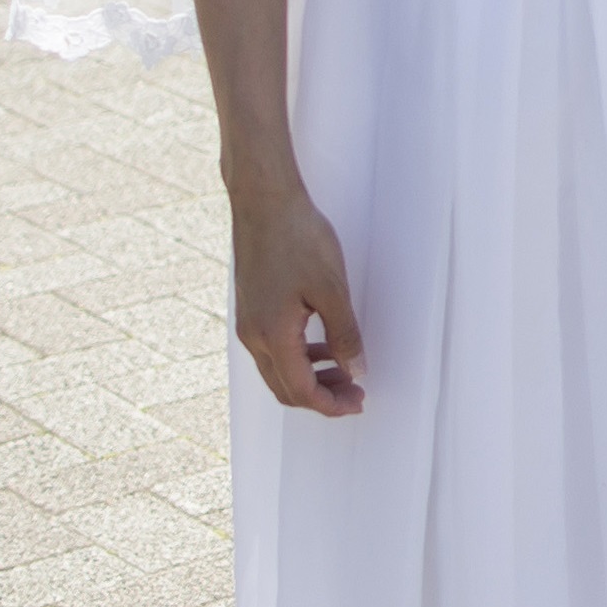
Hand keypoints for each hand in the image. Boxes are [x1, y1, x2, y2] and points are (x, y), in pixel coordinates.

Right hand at [229, 185, 363, 415]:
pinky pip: (272, 349)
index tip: (358, 402)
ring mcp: (248, 323)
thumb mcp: (332, 289)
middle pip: (285, 388)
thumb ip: (345, 335)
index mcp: (272, 336)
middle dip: (321, 397)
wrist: (265, 201)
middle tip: (355, 393)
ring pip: (278, 370)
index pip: (301, 391)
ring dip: (310, 377)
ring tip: (345, 371)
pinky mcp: (250, 308)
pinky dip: (299, 358)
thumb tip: (355, 371)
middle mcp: (253, 336)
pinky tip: (323, 347)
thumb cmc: (298, 238)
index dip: (331, 404)